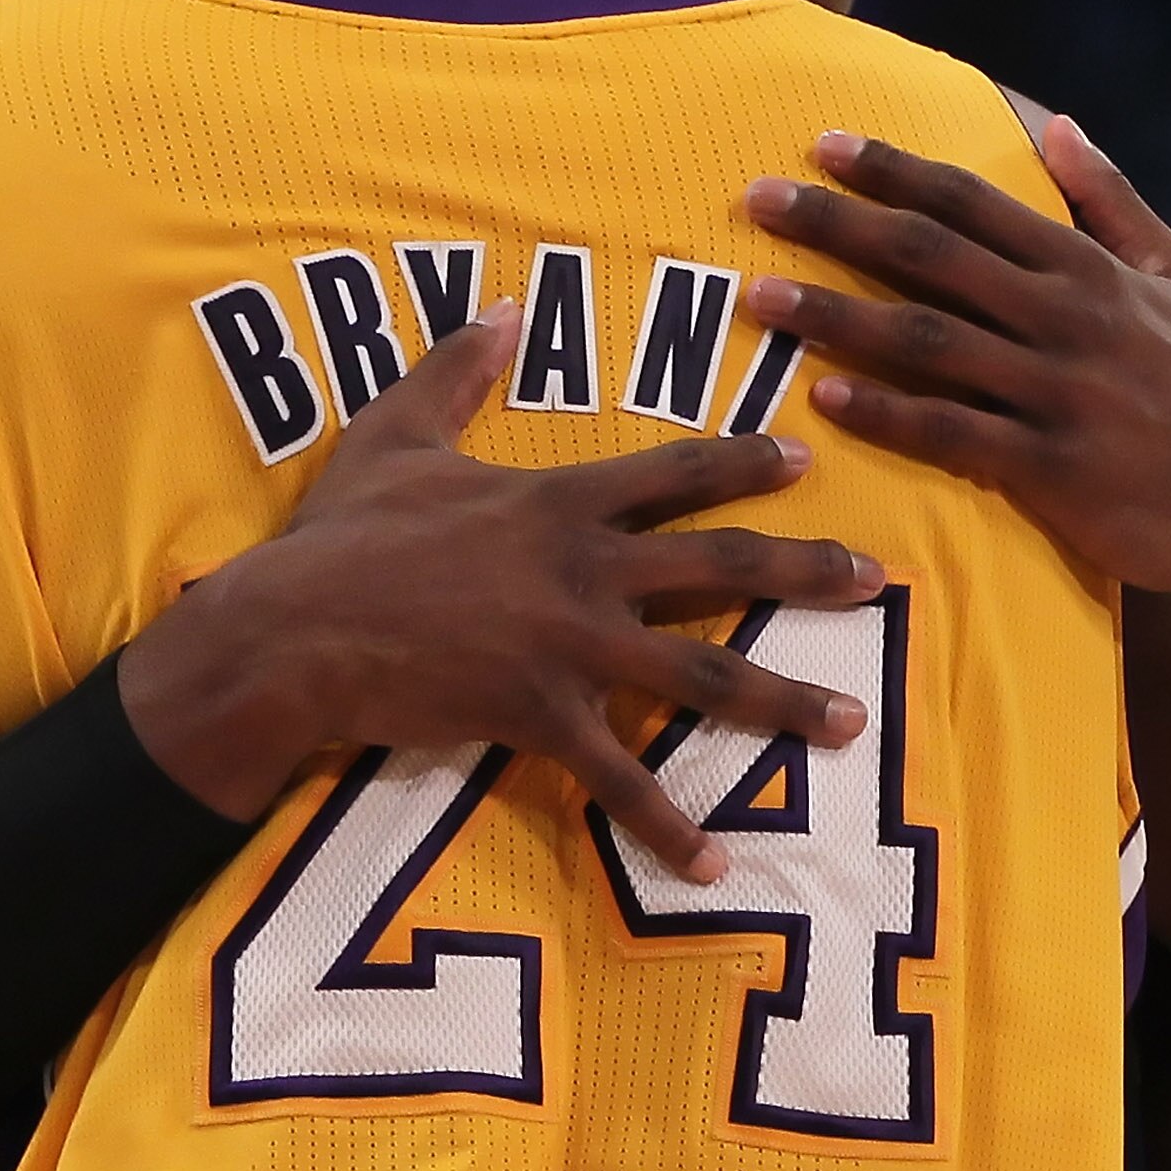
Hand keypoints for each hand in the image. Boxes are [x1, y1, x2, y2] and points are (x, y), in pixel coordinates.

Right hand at [117, 301, 883, 882]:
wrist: (291, 629)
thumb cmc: (341, 533)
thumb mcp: (395, 432)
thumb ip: (458, 370)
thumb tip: (501, 306)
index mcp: (557, 500)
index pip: (673, 471)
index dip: (742, 463)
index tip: (804, 461)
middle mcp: (582, 570)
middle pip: (718, 567)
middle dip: (805, 571)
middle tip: (879, 581)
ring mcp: (567, 646)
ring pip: (699, 673)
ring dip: (780, 700)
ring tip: (849, 722)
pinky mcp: (537, 716)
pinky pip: (617, 779)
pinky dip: (667, 825)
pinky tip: (716, 864)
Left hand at [740, 119, 1170, 596]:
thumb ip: (1114, 203)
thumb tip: (1060, 125)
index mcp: (1088, 270)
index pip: (974, 203)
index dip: (896, 170)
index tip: (824, 144)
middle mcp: (1067, 320)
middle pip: (932, 257)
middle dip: (840, 223)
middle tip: (757, 199)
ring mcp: (1058, 393)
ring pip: (928, 340)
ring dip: (839, 315)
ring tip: (764, 296)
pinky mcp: (1050, 468)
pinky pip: (952, 432)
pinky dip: (887, 412)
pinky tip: (824, 396)